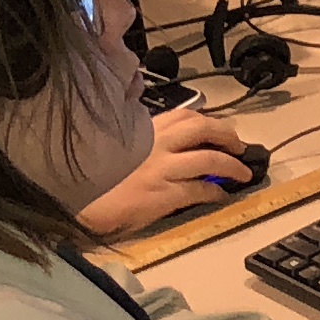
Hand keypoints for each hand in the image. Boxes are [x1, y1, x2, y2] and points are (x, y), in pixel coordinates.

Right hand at [74, 105, 256, 238]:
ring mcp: (162, 168)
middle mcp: (155, 144)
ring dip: (232, 165)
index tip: (217, 128)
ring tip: (243, 172)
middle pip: (202, 129)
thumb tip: (165, 148)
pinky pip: (200, 190)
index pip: (183, 115)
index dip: (207, 121)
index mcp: (142, 130)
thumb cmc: (92, 179)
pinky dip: (215, 192)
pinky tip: (221, 196)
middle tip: (239, 145)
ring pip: (210, 159)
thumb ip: (140, 143)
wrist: (76, 203)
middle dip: (227, 135)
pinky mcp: (164, 194)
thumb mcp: (115, 150)